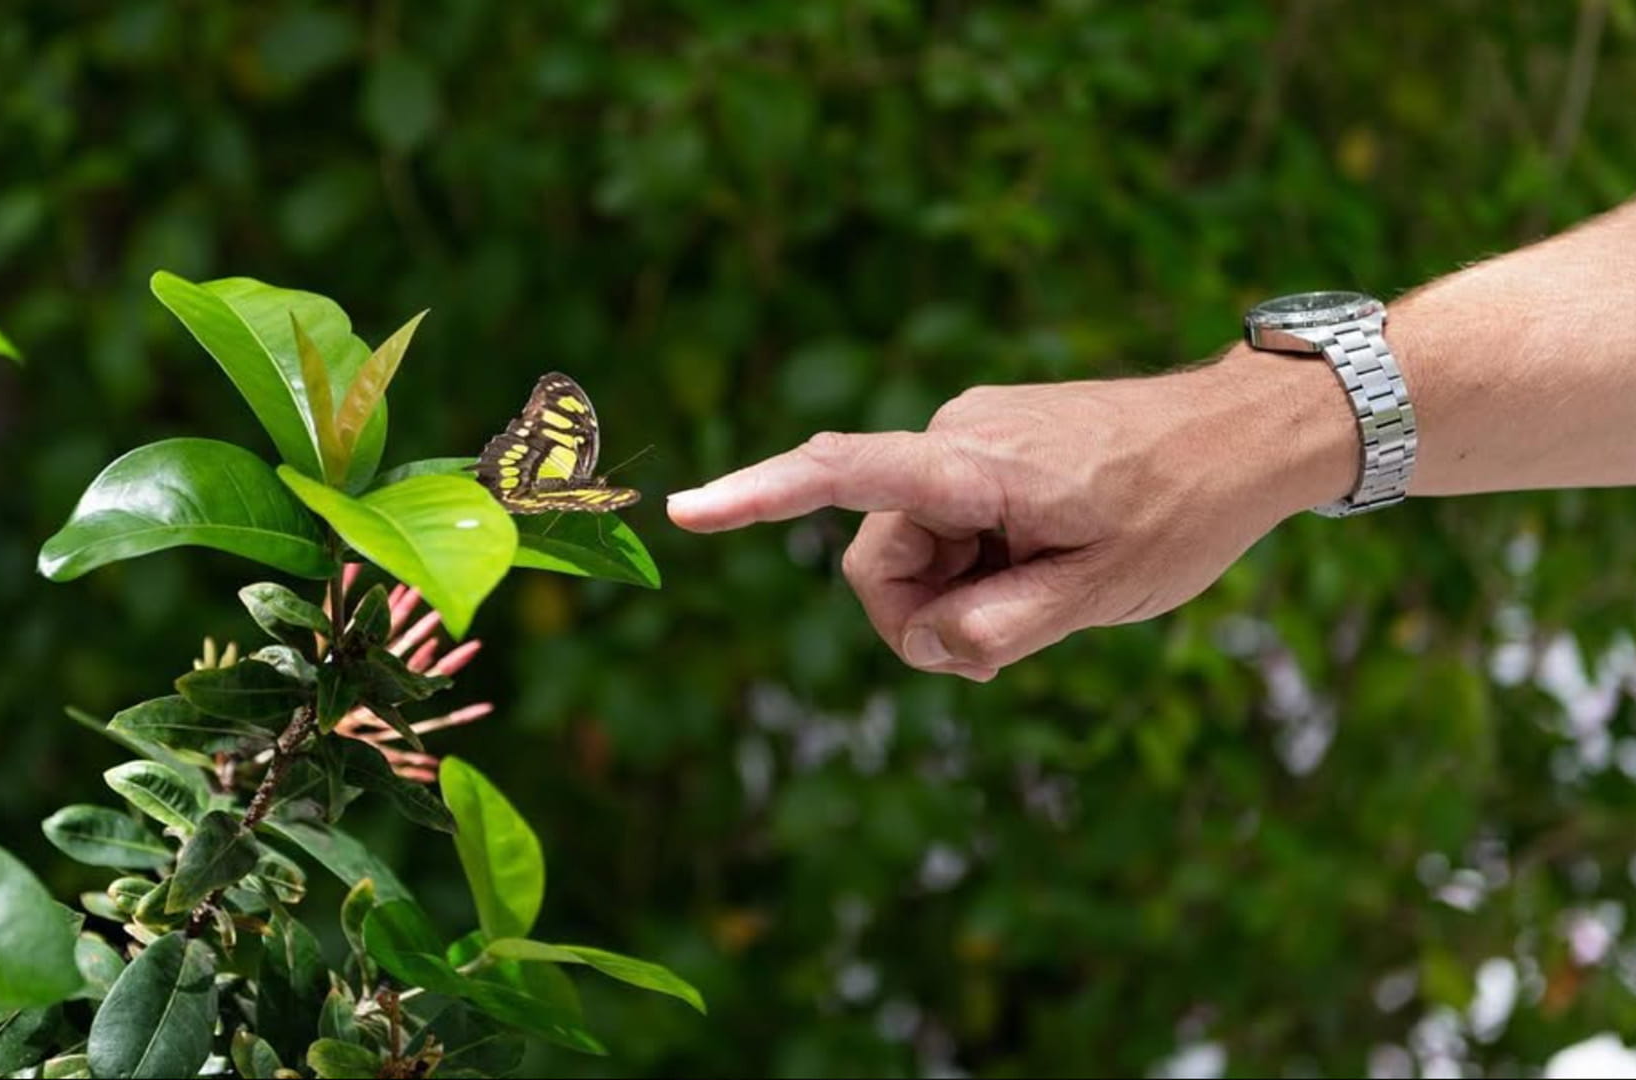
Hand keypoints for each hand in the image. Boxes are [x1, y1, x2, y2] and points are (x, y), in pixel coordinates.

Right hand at [666, 349, 1355, 678]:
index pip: (844, 476)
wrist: (1244, 429)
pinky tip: (1041, 557)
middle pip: (877, 555)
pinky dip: (972, 558)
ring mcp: (964, 431)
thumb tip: (926, 642)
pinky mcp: (978, 440)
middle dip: (923, 616)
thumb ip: (999, 629)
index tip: (685, 513)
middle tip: (1007, 646)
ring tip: (1045, 588)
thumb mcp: (1100, 595)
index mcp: (978, 466)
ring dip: (956, 589)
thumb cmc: (1182, 511)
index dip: (757, 497)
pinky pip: (940, 518)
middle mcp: (953, 433)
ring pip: (909, 543)